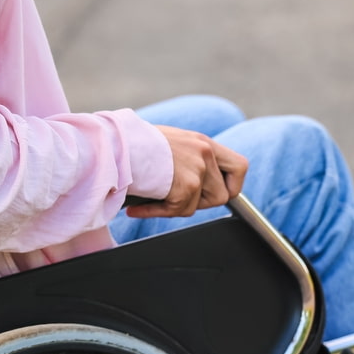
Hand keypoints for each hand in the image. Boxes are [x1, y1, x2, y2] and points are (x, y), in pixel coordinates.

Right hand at [126, 125, 247, 218]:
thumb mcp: (166, 144)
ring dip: (177, 207)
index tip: (218, 192)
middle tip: (175, 200)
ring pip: (200, 206)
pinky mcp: (188, 185)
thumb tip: (190, 184)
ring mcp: (199, 168)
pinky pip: (179, 211)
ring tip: (153, 200)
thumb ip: (185, 159)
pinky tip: (138, 208)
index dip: (232, 185)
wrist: (114, 144)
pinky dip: (157, 212)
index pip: (239, 166)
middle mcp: (205, 152)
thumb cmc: (129, 144)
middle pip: (223, 194)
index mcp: (202, 141)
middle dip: (199, 203)